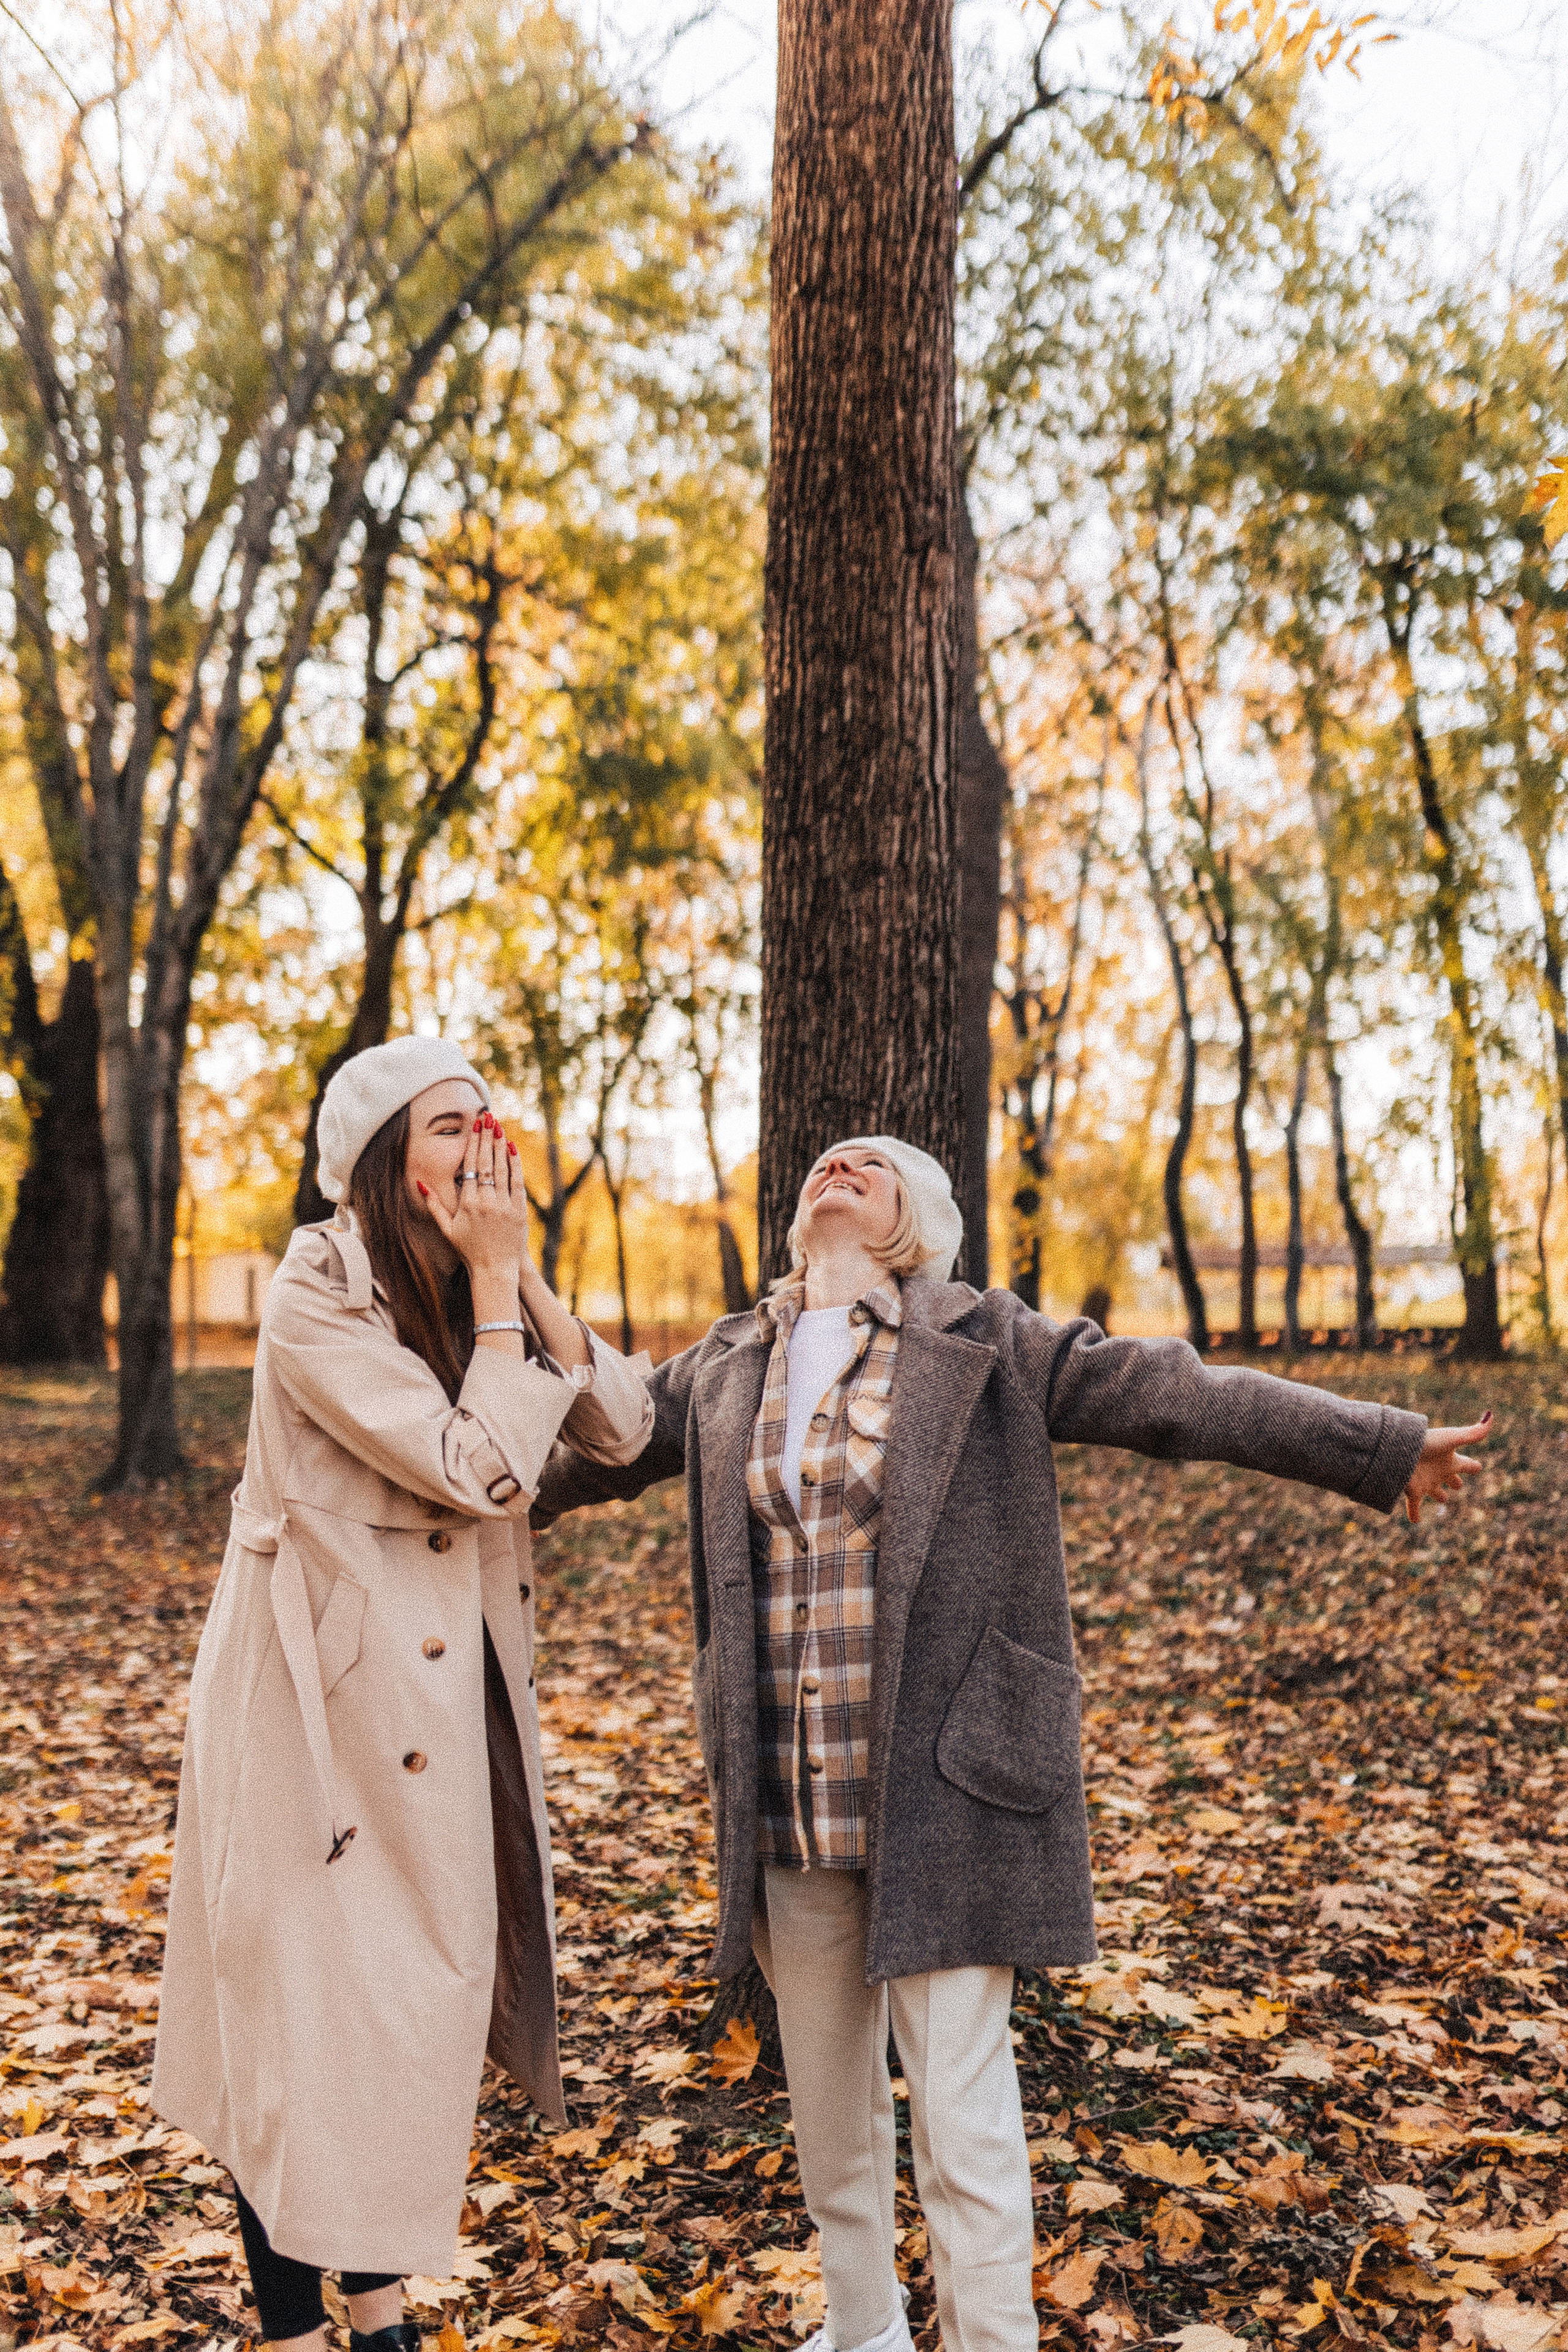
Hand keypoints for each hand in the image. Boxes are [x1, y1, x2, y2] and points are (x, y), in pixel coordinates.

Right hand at [418, 1111, 529, 1290]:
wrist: (495, 1269)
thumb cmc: (468, 1249)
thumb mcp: (446, 1228)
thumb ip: (434, 1205)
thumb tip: (420, 1183)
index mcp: (467, 1204)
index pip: (471, 1166)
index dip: (474, 1144)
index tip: (476, 1127)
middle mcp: (486, 1202)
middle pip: (487, 1163)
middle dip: (487, 1137)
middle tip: (488, 1117)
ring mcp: (504, 1206)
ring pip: (503, 1169)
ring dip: (501, 1146)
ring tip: (499, 1126)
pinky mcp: (518, 1211)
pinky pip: (517, 1183)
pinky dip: (515, 1165)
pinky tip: (513, 1149)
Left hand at [1401, 1412, 1491, 1523]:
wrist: (1398, 1451)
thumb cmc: (1426, 1443)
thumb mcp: (1452, 1438)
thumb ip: (1472, 1433)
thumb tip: (1490, 1416)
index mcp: (1449, 1460)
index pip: (1466, 1464)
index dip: (1472, 1466)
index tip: (1477, 1468)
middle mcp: (1438, 1471)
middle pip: (1450, 1477)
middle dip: (1454, 1480)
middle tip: (1458, 1484)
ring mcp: (1426, 1482)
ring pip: (1435, 1491)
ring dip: (1439, 1495)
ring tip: (1443, 1499)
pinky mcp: (1413, 1491)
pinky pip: (1414, 1506)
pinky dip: (1415, 1513)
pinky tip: (1415, 1521)